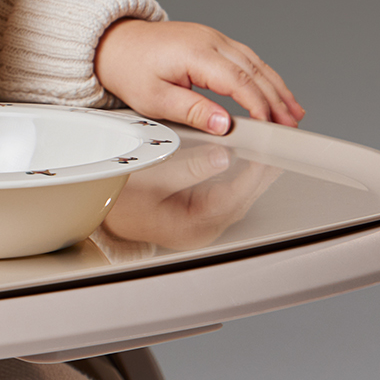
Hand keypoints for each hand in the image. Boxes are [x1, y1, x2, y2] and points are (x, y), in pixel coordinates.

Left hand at [94, 18, 303, 134]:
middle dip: (276, 99)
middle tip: (291, 127)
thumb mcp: (155, 98)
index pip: (238, 81)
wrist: (114, 43)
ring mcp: (212, 37)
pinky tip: (274, 91)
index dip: (259, 105)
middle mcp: (209, 40)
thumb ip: (192, 111)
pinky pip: (246, 57)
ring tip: (293, 113)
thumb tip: (224, 125)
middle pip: (253, 70)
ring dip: (276, 87)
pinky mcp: (212, 40)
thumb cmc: (129, 68)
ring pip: (255, 62)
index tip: (271, 127)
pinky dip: (264, 75)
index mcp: (195, 53)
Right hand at [102, 142, 281, 249]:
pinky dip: (239, 180)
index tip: (268, 153)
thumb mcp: (151, 177)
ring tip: (268, 153)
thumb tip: (222, 157)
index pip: (234, 198)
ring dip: (253, 177)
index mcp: (191, 226)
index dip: (254, 174)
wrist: (101, 211)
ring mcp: (200, 226)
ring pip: (237, 199)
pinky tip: (246, 166)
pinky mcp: (197, 217)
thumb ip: (190, 169)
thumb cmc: (118, 198)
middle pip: (241, 200)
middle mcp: (200, 230)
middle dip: (261, 174)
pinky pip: (226, 198)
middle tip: (278, 149)